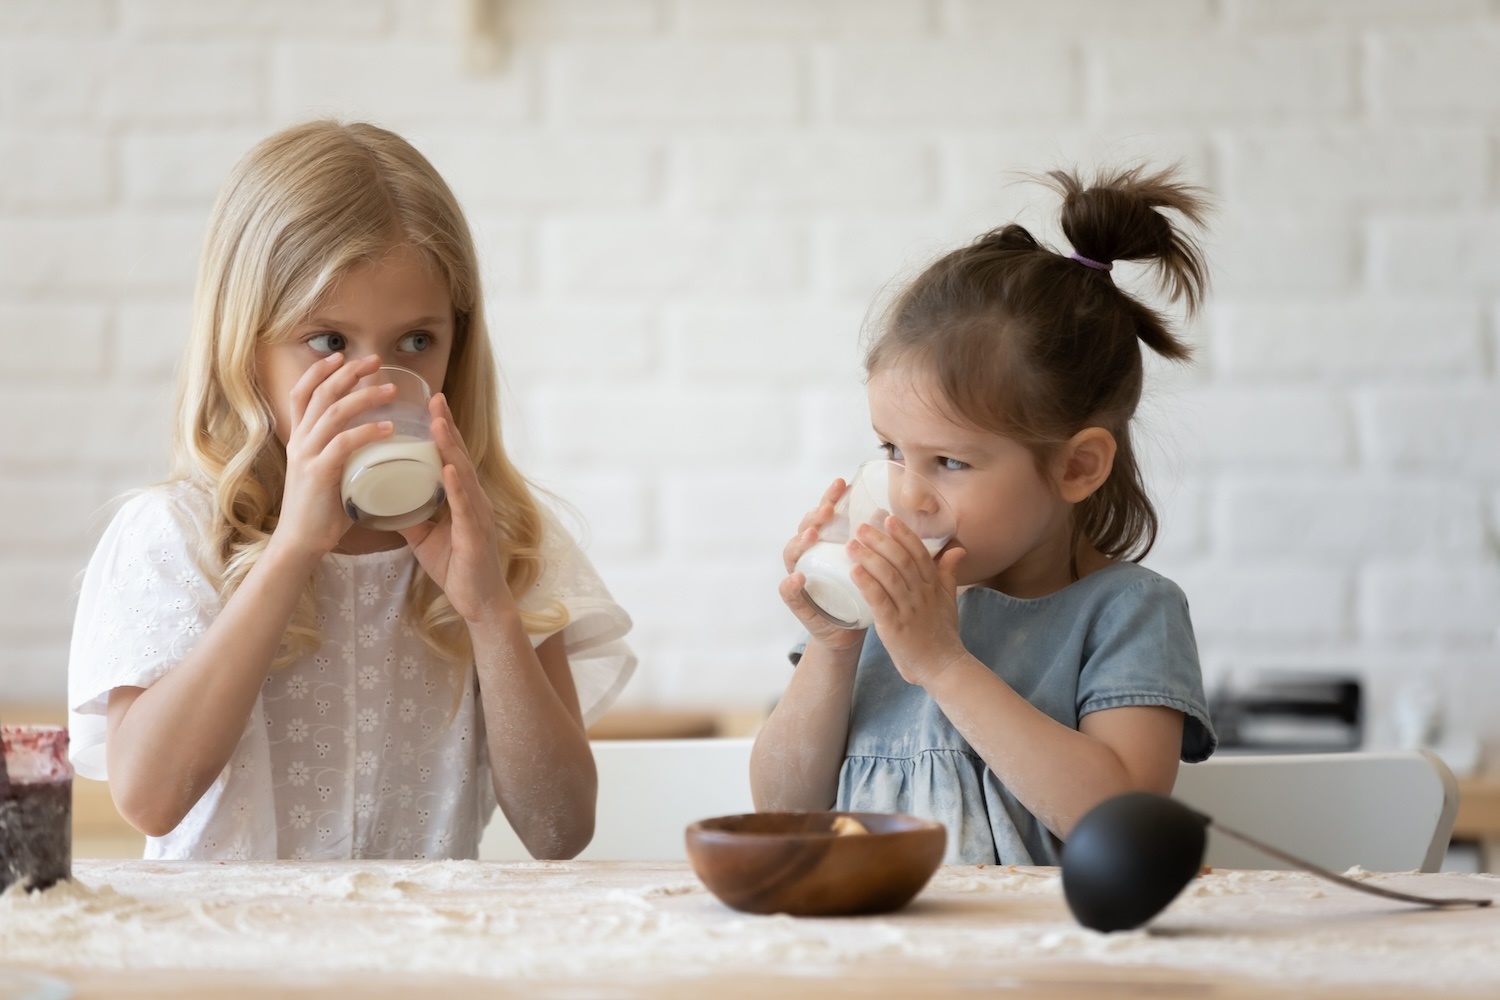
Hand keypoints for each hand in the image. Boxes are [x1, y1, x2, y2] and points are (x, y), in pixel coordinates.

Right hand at [274, 353, 394, 561]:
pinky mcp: (318, 474)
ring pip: (333, 414)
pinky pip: (344, 444)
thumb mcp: (329, 472)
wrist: (301, 543)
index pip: (302, 393)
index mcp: (300, 438)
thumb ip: (344, 454)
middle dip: (348, 373)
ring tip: (391, 390)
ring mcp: (307, 456)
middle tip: (376, 360)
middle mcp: (299, 441)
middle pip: (320, 394)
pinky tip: (389, 427)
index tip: (342, 356)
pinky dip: (368, 432)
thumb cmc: (321, 511)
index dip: (320, 371)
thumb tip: (375, 442)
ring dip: (364, 398)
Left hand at [398, 393, 510, 625]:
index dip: (442, 430)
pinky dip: (456, 485)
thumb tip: (380, 502)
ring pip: (462, 473)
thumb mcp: (424, 537)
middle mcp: (473, 499)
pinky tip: (447, 469)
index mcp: (462, 497)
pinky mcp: (476, 532)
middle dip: (446, 426)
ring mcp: (477, 514)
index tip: (430, 403)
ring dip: (450, 447)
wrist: (478, 601)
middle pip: (458, 455)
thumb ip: (408, 516)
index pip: (450, 456)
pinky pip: (465, 504)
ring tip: (438, 423)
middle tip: (434, 398)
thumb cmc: (456, 567)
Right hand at [778, 479, 866, 654]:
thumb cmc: (857, 593)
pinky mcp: (799, 603)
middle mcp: (808, 556)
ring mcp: (800, 577)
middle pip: (806, 529)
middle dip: (815, 516)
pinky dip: (790, 585)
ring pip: (793, 554)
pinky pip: (788, 593)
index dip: (830, 497)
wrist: (849, 631)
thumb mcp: (866, 564)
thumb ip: (873, 541)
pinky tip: (799, 577)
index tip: (842, 483)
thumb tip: (884, 512)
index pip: (824, 515)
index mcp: (824, 544)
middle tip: (828, 509)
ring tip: (813, 534)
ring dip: (800, 542)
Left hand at [847, 514, 967, 686]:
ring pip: (890, 578)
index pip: (919, 553)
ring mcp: (909, 610)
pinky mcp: (895, 627)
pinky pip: (880, 602)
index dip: (904, 534)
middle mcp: (921, 594)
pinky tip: (854, 572)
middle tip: (862, 527)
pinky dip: (868, 585)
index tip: (888, 517)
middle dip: (881, 541)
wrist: (943, 666)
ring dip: (870, 558)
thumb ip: (948, 572)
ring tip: (852, 544)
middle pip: (901, 561)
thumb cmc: (942, 632)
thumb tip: (958, 549)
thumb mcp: (948, 599)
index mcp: (933, 585)